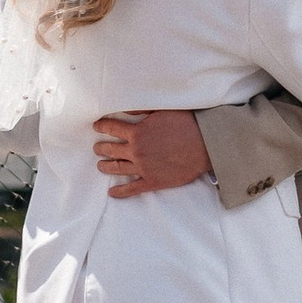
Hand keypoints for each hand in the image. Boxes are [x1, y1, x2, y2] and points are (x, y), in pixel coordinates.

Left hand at [93, 108, 213, 198]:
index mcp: (137, 133)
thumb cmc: (186, 124)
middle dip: (101, 148)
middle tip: (97, 147)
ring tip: (100, 165)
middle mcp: (136, 151)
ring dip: (106, 166)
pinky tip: (112, 192)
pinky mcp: (153, 181)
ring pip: (117, 168)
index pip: (112, 128)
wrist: (205, 145)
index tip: (96, 127)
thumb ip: (142, 110)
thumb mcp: (163, 110)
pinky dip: (120, 191)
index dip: (102, 127)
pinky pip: (132, 188)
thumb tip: (125, 110)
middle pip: (111, 150)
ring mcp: (143, 168)